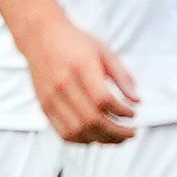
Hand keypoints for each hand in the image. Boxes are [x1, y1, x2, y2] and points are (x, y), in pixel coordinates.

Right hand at [18, 15, 138, 142]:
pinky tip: (96, 136)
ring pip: (78, 131)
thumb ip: (121, 76)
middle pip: (91, 120)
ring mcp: (51, 97)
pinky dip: (83, 140)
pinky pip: (64, 133)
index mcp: (80, 66)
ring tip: (116, 138)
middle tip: (131, 133)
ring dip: (101, 140)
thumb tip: (137, 101)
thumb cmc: (75, 43)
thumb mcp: (103, 51)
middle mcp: (63, 84)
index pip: (102, 100)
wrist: (40, 36)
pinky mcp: (44, 106)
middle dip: (116, 132)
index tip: (132, 113)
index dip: (121, 111)